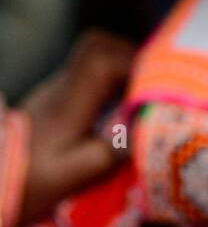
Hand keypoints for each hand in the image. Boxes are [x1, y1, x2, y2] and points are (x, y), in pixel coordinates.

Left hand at [15, 29, 135, 226]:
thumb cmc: (33, 180)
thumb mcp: (76, 175)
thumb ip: (112, 152)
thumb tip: (147, 130)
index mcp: (70, 100)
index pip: (104, 62)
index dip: (135, 66)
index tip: (156, 86)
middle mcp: (63, 86)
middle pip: (97, 46)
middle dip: (131, 55)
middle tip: (152, 80)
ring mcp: (58, 89)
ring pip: (93, 54)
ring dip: (121, 63)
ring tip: (141, 88)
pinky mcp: (57, 97)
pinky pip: (88, 70)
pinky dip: (110, 76)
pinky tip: (120, 101)